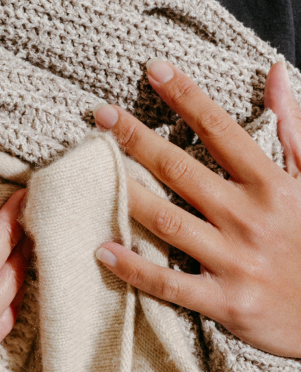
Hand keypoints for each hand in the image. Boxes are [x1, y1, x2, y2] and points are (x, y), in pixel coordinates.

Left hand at [94, 58, 300, 359]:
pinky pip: (171, 284)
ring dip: (126, 194)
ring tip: (90, 170)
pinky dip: (136, 269)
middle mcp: (250, 218)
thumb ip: (292, 126)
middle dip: (138, 140)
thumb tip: (272, 72)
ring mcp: (236, 261)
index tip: (153, 70)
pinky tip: (103, 250)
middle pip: (182, 171)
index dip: (186, 96)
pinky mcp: (226, 302)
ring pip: (168, 222)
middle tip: (102, 115)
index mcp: (272, 185)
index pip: (221, 130)